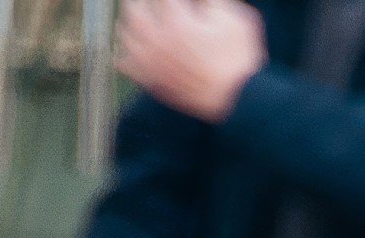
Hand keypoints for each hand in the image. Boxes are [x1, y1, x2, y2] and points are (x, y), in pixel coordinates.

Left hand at [115, 0, 267, 120]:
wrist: (239, 101)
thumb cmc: (240, 60)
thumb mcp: (235, 19)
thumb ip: (211, 0)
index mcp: (178, 22)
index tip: (174, 0)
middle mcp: (159, 40)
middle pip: (134, 9)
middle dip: (138, 1)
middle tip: (143, 0)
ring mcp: (153, 63)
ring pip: (126, 35)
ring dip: (128, 22)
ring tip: (134, 18)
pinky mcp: (153, 81)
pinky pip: (126, 65)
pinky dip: (123, 55)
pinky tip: (126, 51)